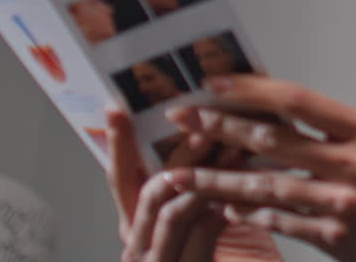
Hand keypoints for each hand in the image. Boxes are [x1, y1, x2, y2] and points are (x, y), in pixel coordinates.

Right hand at [105, 108, 228, 260]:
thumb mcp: (201, 225)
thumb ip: (199, 191)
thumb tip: (218, 137)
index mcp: (139, 228)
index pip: (120, 180)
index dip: (118, 145)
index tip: (116, 109)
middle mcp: (139, 246)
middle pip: (146, 190)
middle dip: (177, 155)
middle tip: (201, 125)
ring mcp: (155, 261)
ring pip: (172, 209)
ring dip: (203, 174)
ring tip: (230, 147)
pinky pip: (201, 232)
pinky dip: (220, 204)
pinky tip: (240, 184)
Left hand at [163, 75, 355, 261]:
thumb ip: (334, 130)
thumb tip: (274, 111)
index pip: (297, 99)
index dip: (251, 88)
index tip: (213, 82)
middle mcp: (355, 162)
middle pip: (272, 137)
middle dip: (219, 126)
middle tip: (182, 118)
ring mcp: (343, 203)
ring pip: (263, 184)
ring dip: (217, 178)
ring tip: (182, 173)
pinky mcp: (334, 238)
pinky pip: (278, 221)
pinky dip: (248, 212)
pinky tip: (224, 206)